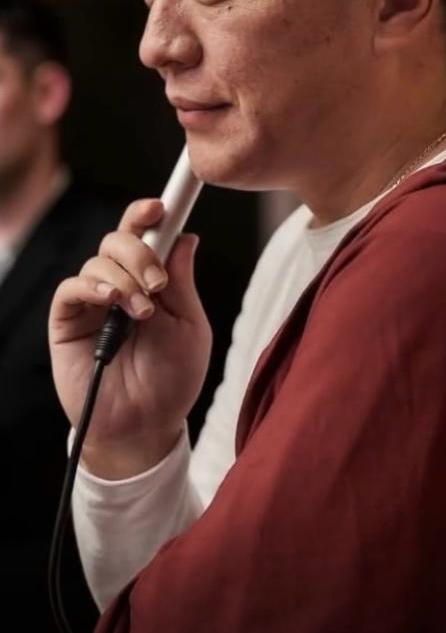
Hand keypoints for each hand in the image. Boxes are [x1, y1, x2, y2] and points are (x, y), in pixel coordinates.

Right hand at [49, 198, 211, 476]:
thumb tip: (186, 237)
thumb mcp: (190, 326)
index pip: (147, 236)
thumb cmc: (172, 380)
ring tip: (143, 311)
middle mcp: (121, 284)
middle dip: (140, 250)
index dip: (150, 215)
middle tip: (158, 282)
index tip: (162, 205)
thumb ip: (183, 282)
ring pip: (98, 259)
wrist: (146, 426)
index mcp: (152, 281)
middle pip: (119, 237)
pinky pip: (71, 287)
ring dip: (125, 277)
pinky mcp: (67, 322)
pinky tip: (112, 300)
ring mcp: (93, 302)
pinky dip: (93, 285)